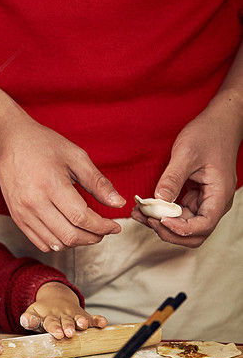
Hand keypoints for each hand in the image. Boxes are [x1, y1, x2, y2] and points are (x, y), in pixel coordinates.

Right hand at [0, 116, 125, 251]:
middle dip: (93, 237)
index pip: (81, 218)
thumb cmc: (42, 145)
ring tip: (88, 232)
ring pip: (55, 243)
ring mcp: (23, 213)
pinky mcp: (17, 218)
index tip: (114, 226)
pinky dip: (58, 244)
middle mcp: (34, 203)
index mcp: (51, 185)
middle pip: (69, 235)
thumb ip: (98, 182)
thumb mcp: (76, 157)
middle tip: (104, 230)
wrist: (8, 144)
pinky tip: (68, 232)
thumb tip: (118, 203)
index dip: (103, 226)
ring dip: (77, 243)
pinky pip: (40, 242)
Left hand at [19, 282, 106, 338]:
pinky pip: (92, 317)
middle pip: (66, 321)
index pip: (51, 322)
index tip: (58, 334)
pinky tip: (103, 323)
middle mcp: (62, 315)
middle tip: (69, 333)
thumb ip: (29, 320)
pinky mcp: (84, 315)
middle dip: (68, 326)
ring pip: (79, 318)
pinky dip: (98, 320)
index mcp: (49, 316)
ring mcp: (74, 315)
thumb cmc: (43, 313)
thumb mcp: (33, 314)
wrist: (55, 297)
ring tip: (83, 325)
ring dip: (82, 321)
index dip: (54, 328)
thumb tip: (25, 320)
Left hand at [131, 107, 238, 247]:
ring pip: (183, 226)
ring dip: (161, 225)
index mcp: (219, 194)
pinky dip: (160, 215)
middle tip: (146, 219)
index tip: (160, 220)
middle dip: (169, 232)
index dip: (181, 229)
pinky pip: (177, 214)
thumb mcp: (186, 154)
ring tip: (139, 214)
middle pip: (194, 234)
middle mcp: (214, 203)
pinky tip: (143, 208)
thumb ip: (172, 179)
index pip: (204, 225)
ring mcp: (204, 202)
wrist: (217, 123)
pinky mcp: (193, 198)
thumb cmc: (208, 134)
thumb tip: (158, 201)